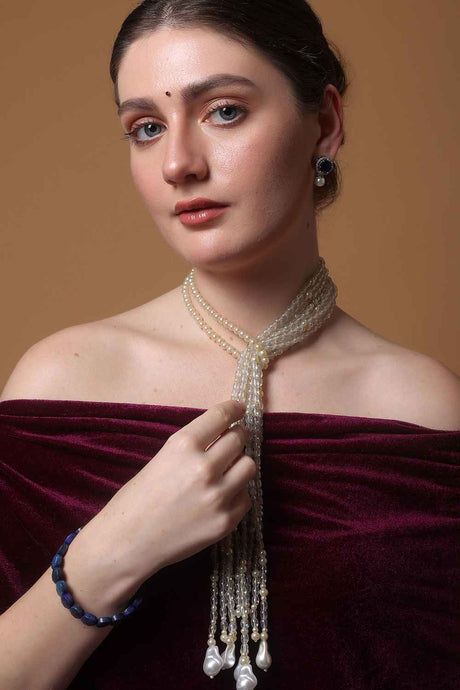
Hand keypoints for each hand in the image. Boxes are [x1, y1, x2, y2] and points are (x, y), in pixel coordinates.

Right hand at [79, 399, 255, 592]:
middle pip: (239, 438)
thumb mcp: (162, 459)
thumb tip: (223, 435)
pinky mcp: (226, 521)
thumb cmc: (137, 499)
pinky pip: (245, 497)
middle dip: (237, 436)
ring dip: (239, 465)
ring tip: (225, 471)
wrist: (127, 543)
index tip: (239, 408)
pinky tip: (219, 498)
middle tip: (232, 440)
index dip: (233, 408)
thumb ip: (193, 447)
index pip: (221, 416)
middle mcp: (203, 467)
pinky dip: (236, 494)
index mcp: (183, 446)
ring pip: (249, 466)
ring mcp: (217, 496)